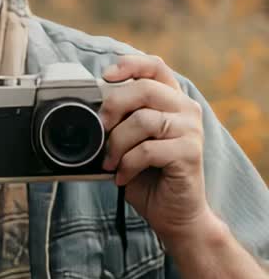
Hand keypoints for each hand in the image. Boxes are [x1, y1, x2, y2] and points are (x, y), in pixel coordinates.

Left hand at [101, 53, 211, 247]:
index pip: (154, 66)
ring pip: (143, 120)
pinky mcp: (190, 153)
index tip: (105, 76)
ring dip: (117, 144)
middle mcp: (185, 109)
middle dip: (112, 108)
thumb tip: (88, 108)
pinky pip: (148, 150)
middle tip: (100, 132)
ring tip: (111, 163)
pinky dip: (127, 165)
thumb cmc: (148, 176)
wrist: (173, 214)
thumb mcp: (129, 141)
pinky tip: (123, 176)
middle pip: (144, 89)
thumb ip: (120, 120)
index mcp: (171, 99)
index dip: (129, 64)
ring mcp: (191, 130)